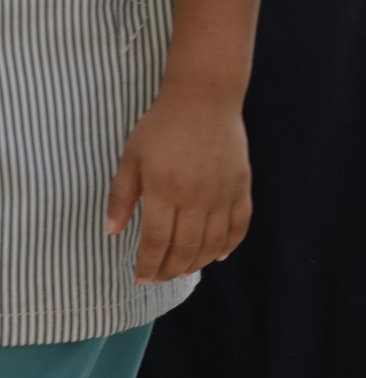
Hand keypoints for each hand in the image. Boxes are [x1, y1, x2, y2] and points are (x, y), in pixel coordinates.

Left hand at [105, 86, 251, 285]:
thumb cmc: (162, 127)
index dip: (147, 265)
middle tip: (160, 278)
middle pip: (184, 248)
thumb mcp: (130, 158)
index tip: (140, 278)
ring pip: (212, 242)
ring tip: (184, 271)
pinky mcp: (241, 186)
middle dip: (170, 270)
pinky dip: (231, 244)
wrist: (205, 99)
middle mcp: (196, 196)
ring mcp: (222, 192)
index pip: (155, 241)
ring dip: (197, 263)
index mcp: (164, 190)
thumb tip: (112, 233)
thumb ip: (120, 197)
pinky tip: (218, 255)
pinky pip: (240, 224)